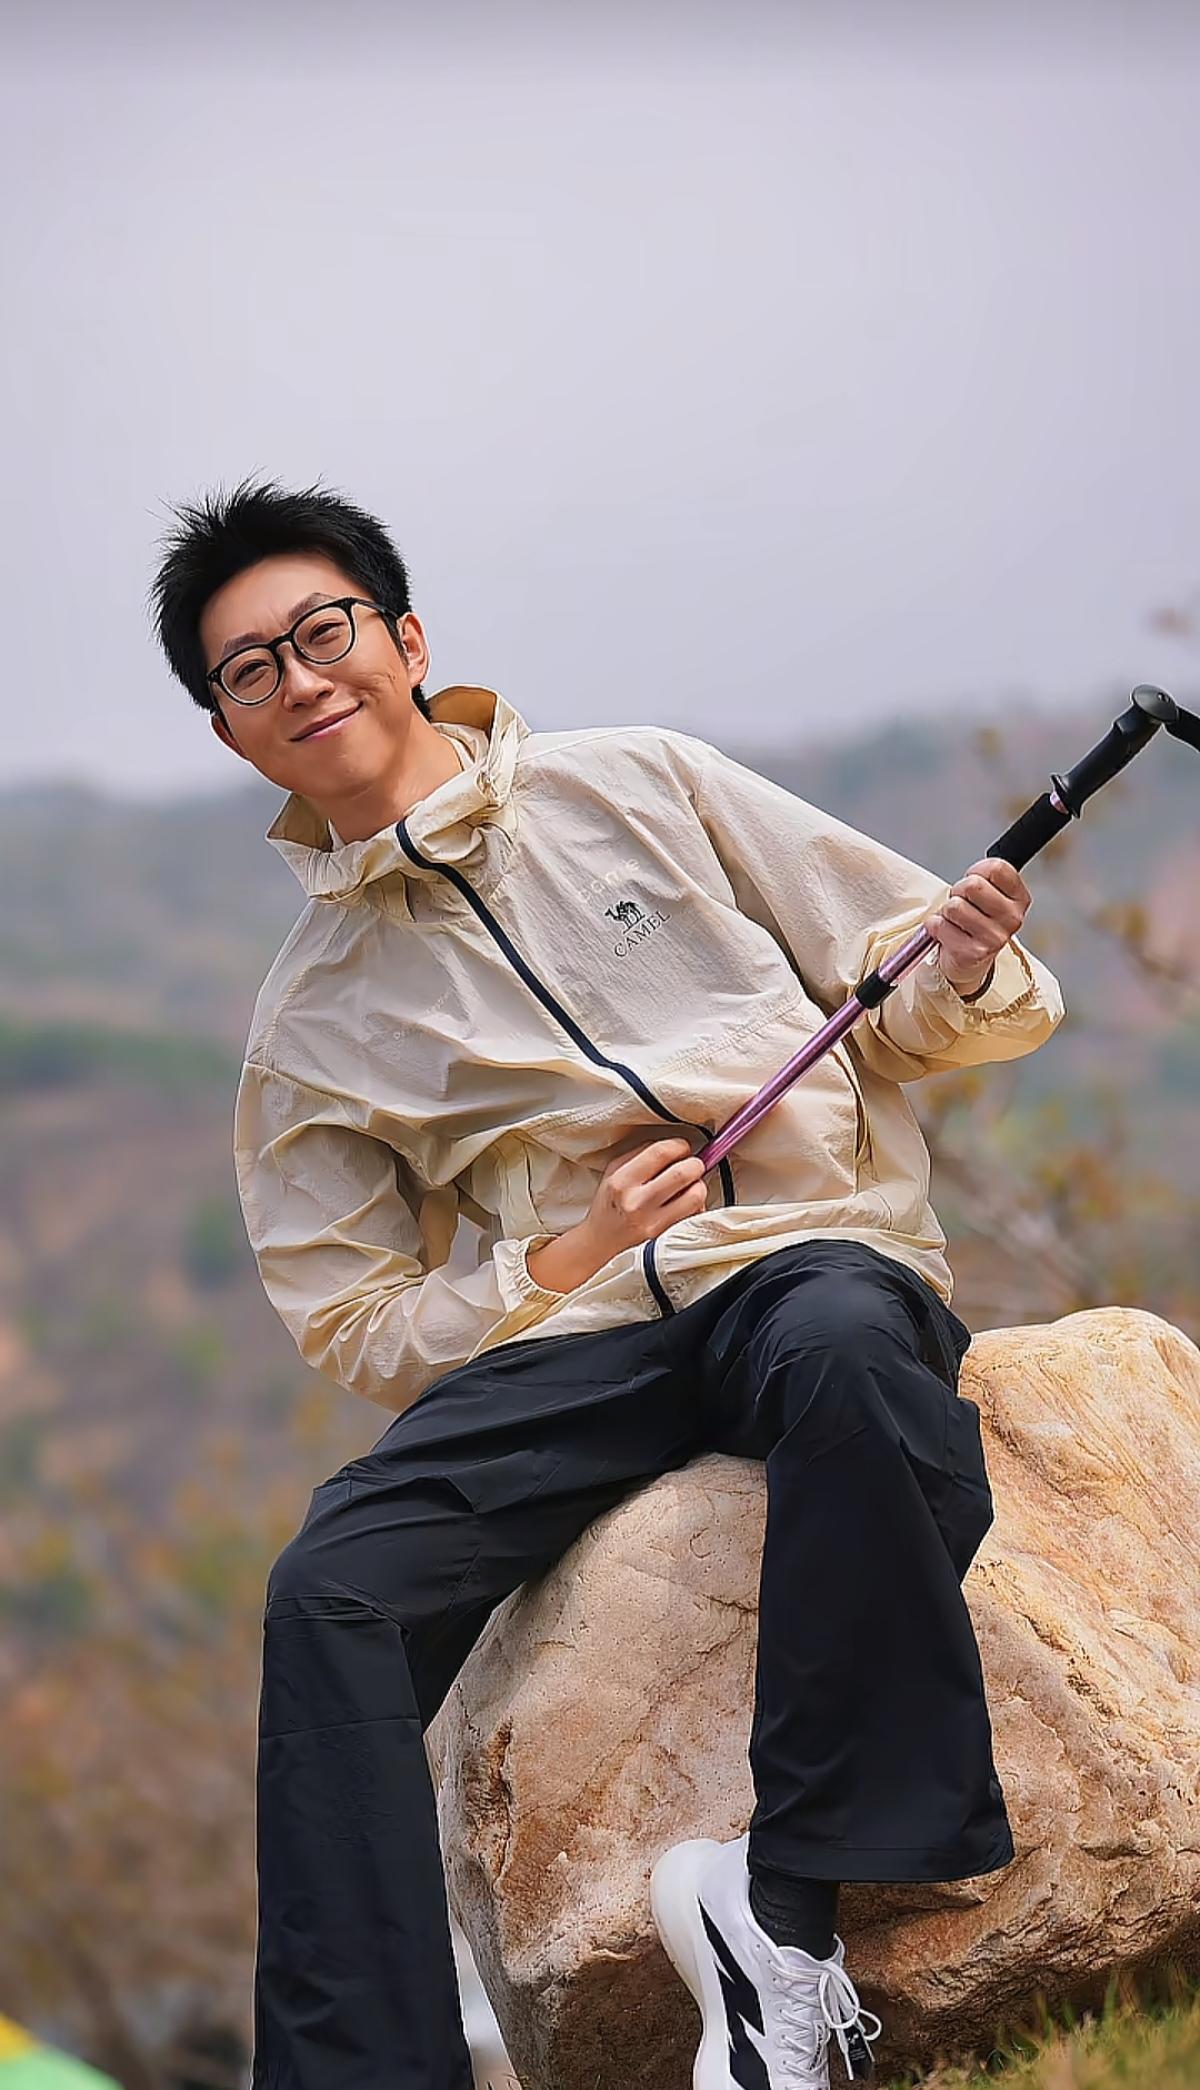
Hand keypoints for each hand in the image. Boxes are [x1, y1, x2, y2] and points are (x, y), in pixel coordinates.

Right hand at [526, 1138, 707, 1292]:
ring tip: (688, 1185)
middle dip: (694, 1164)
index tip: (682, 1147)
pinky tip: (683, 1203)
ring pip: (695, 1195)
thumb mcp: (613, 1172)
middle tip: (691, 1165)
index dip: (679, 1145)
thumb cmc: (609, 1206)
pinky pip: (693, 1214)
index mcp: (622, 1182)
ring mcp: (653, 1222)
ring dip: (698, 1186)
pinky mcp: (665, 1235)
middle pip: (684, 1172)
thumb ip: (641, 1154)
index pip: (661, 1152)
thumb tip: (672, 1145)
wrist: (600, 1242)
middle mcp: (638, 1202)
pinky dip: (695, 1206)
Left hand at [925, 858, 1030, 991]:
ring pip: (954, 905)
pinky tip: (948, 932)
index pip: (996, 868)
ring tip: (956, 919)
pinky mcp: (973, 952)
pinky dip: (936, 926)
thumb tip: (973, 875)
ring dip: (947, 911)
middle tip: (963, 903)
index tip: (977, 881)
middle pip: (973, 885)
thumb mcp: (990, 893)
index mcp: (1019, 899)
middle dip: (959, 891)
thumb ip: (986, 875)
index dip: (978, 871)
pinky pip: (940, 925)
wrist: (971, 959)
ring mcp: (994, 937)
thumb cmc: (977, 921)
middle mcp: (1011, 918)